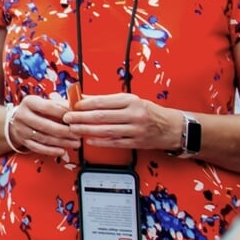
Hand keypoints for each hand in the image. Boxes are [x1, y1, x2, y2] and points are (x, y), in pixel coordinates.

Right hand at [8, 95, 79, 158]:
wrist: (18, 120)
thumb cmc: (36, 110)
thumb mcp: (44, 102)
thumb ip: (59, 105)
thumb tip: (76, 109)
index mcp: (29, 102)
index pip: (47, 107)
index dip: (63, 113)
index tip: (75, 118)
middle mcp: (23, 115)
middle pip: (45, 125)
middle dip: (65, 131)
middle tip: (77, 134)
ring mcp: (22, 129)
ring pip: (44, 138)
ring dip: (62, 142)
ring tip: (75, 143)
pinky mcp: (23, 141)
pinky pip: (38, 148)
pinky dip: (51, 151)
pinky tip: (62, 151)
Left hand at [66, 93, 182, 151]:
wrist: (172, 127)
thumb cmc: (149, 111)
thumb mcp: (130, 100)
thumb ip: (106, 100)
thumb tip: (83, 97)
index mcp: (131, 101)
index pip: (102, 102)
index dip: (85, 104)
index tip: (72, 105)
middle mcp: (134, 115)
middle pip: (101, 116)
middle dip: (81, 117)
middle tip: (67, 118)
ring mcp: (135, 130)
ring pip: (106, 131)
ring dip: (87, 130)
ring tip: (73, 129)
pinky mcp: (136, 142)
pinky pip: (115, 143)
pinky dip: (100, 142)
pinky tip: (89, 140)